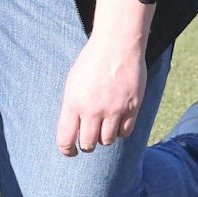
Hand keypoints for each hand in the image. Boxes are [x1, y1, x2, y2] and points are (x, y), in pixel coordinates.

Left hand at [55, 29, 146, 156]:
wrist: (117, 45)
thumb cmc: (92, 61)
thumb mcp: (73, 82)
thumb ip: (73, 107)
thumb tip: (73, 130)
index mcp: (73, 103)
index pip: (65, 139)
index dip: (67, 150)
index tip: (70, 151)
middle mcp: (92, 110)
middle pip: (88, 144)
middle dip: (87, 145)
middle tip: (88, 139)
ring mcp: (113, 110)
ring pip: (107, 141)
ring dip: (104, 137)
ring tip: (104, 125)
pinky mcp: (132, 108)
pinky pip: (125, 132)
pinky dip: (120, 131)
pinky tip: (118, 121)